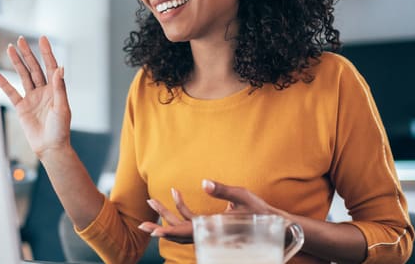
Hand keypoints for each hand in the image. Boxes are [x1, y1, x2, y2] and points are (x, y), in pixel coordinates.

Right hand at [0, 36, 70, 157]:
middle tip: (21, 40)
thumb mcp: (62, 107)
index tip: (42, 38)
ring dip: (17, 63)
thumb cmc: (60, 130)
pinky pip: (11, 93)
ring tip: (9, 48)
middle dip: (28, 54)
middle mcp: (43, 91)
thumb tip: (60, 68)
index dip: (46, 52)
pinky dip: (3, 83)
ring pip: (23, 76)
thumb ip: (59, 88)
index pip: (50, 66)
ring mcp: (32, 98)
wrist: (50, 148)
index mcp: (55, 89)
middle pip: (34, 68)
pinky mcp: (22, 107)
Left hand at [138, 179, 287, 243]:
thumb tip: (204, 182)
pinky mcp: (211, 225)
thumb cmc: (259, 211)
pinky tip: (176, 193)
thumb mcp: (242, 196)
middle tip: (141, 223)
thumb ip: (222, 189)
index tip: (152, 230)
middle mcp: (208, 232)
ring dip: (167, 214)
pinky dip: (181, 209)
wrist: (273, 224)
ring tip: (153, 200)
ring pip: (183, 226)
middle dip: (160, 225)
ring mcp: (209, 230)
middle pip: (178, 231)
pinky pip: (191, 220)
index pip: (186, 232)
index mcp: (213, 229)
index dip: (168, 231)